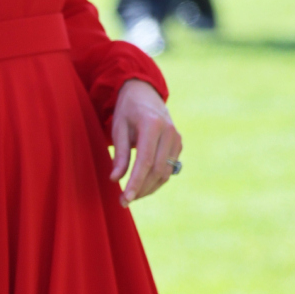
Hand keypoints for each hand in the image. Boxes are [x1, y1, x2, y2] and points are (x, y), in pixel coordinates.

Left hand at [110, 79, 181, 206]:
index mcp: (152, 124)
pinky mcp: (179, 144)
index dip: (136, 183)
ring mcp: (177, 138)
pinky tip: (143, 185)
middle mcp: (169, 132)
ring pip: (165, 173)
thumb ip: (119, 154)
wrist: (144, 93)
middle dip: (141, 189)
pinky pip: (169, 168)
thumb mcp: (118, 127)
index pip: (145, 161)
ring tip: (132, 195)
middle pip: (157, 170)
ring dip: (149, 187)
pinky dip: (157, 179)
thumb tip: (115, 179)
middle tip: (124, 200)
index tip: (125, 199)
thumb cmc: (127, 110)